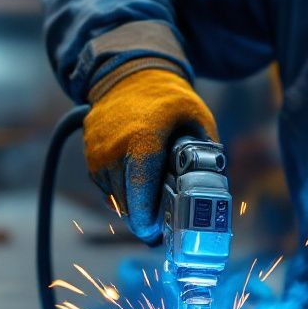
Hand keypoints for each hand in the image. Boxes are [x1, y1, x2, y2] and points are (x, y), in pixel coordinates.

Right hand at [83, 68, 217, 241]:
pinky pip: (104, 185)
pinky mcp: (89, 154)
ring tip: (150, 209)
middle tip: (159, 231)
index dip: (147, 219)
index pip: (140, 190)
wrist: (130, 74)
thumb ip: (208, 151)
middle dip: (142, 220)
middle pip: (125, 201)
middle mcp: (114, 148)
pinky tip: (136, 189)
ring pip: (112, 197)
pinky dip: (119, 192)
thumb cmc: (168, 99)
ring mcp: (97, 152)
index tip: (156, 233)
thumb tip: (218, 184)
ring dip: (130, 207)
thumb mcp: (197, 118)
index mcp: (143, 139)